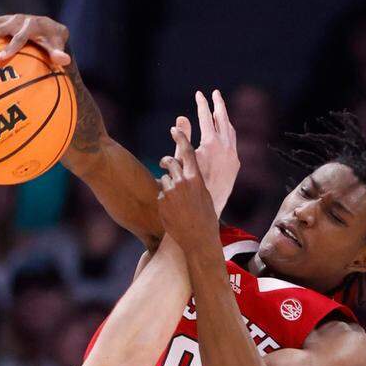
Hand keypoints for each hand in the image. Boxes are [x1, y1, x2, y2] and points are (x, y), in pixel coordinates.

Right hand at [0, 14, 71, 65]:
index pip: (20, 36)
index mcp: (30, 26)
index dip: (12, 46)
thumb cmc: (51, 41)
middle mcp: (16, 20)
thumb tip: (65, 60)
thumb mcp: (56, 45)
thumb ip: (58, 52)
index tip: (1, 58)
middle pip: (0, 28)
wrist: (46, 26)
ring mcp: (5, 19)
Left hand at [156, 128, 218, 254]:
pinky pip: (160, 194)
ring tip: (175, 199)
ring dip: (166, 185)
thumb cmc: (205, 215)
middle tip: (164, 163)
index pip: (187, 150)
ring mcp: (170, 191)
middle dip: (166, 161)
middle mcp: (182, 181)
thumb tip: (188, 167)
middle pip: (170, 161)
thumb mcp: (203, 192)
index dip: (181, 136)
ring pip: (164, 179)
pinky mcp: (161, 201)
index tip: (175, 129)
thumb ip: (194, 177)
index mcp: (196, 177)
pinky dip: (164, 199)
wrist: (198, 237)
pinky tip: (172, 210)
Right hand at [173, 90, 238, 217]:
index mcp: (210, 143)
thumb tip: (180, 118)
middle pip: (223, 118)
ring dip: (225, 118)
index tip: (199, 94)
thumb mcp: (182, 158)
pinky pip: (233, 142)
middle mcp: (225, 146)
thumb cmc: (189, 183)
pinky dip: (228, 132)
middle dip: (218, 104)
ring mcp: (233, 155)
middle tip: (215, 93)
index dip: (201, 103)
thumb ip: (183, 137)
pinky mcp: (236, 164)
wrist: (207, 205)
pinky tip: (224, 133)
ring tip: (220, 111)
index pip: (205, 116)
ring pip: (231, 130)